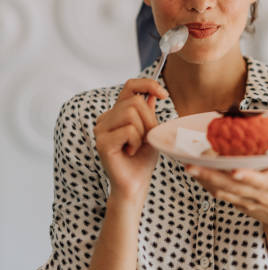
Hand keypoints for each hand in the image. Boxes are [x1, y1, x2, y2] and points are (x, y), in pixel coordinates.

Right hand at [94, 78, 167, 201]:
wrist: (135, 184)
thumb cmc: (142, 159)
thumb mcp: (150, 131)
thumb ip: (148, 112)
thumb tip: (152, 93)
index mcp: (116, 113)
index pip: (130, 86)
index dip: (148, 84)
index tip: (164, 94)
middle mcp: (105, 118)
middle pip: (134, 101)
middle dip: (148, 120)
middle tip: (146, 138)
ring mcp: (101, 130)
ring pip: (130, 114)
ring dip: (142, 132)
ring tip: (136, 146)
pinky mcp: (102, 142)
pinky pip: (128, 130)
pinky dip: (136, 142)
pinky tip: (130, 152)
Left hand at [185, 141, 267, 230]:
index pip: (258, 181)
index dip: (247, 177)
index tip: (235, 170)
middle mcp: (256, 194)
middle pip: (232, 186)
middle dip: (212, 176)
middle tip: (194, 165)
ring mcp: (244, 200)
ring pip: (222, 190)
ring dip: (205, 180)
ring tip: (189, 167)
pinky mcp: (236, 202)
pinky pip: (218, 194)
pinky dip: (206, 185)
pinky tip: (194, 174)